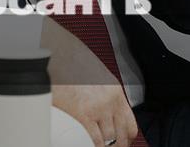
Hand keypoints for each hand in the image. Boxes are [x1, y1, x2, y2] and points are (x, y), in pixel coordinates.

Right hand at [42, 19, 138, 146]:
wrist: (59, 53)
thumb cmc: (72, 64)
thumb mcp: (96, 79)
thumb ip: (103, 97)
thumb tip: (102, 115)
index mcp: (116, 92)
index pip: (130, 125)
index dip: (126, 140)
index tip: (121, 144)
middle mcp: (110, 101)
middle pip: (121, 136)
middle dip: (116, 146)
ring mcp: (98, 109)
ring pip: (108, 141)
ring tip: (96, 146)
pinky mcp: (83, 114)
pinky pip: (94, 140)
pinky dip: (93, 146)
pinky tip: (87, 146)